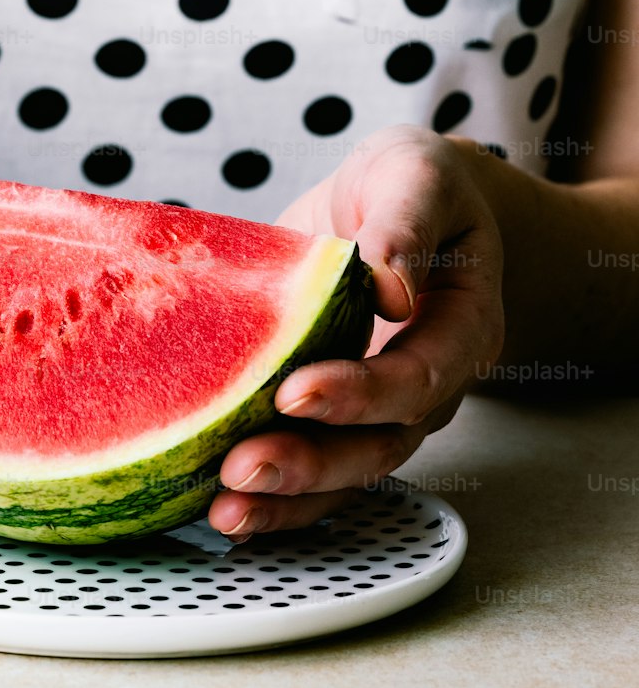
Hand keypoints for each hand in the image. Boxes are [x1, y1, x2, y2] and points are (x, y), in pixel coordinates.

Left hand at [208, 125, 504, 540]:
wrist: (403, 200)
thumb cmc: (415, 182)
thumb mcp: (416, 175)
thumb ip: (406, 225)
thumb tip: (388, 287)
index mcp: (463, 326)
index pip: (420, 376)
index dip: (363, 393)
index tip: (296, 391)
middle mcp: (429, 383)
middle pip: (380, 445)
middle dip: (311, 464)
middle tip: (240, 469)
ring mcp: (384, 408)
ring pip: (346, 473)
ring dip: (286, 497)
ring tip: (224, 510)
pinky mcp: (338, 413)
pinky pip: (316, 470)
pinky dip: (275, 498)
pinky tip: (223, 511)